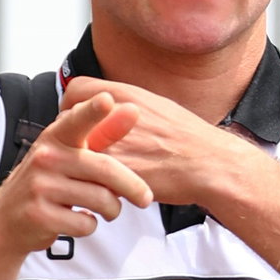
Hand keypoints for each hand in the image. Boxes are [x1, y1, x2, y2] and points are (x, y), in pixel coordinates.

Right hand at [0, 91, 152, 255]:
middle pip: (105, 170)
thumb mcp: (68, 154)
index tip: (108, 100)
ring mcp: (40, 186)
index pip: (76, 121)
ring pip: (100, 200)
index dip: (93, 111)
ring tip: (107, 210)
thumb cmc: (48, 183)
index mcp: (55, 138)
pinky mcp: (41, 215)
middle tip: (145, 199)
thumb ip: (102, 135)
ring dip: (112, 210)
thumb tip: (132, 109)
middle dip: (132, 187)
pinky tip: (79, 220)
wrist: (7, 220)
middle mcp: (46, 158)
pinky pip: (86, 223)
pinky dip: (90, 226)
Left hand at [60, 74, 257, 210]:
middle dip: (71, 138)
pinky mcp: (121, 174)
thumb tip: (116, 106)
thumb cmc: (190, 139)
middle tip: (80, 151)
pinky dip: (96, 185)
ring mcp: (117, 146)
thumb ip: (129, 105)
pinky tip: (106, 189)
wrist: (210, 164)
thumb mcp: (157, 105)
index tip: (74, 118)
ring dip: (80, 163)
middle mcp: (116, 117)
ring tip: (92, 173)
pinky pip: (95, 179)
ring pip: (79, 153)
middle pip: (71, 123)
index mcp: (125, 96)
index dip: (70, 105)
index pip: (77, 91)